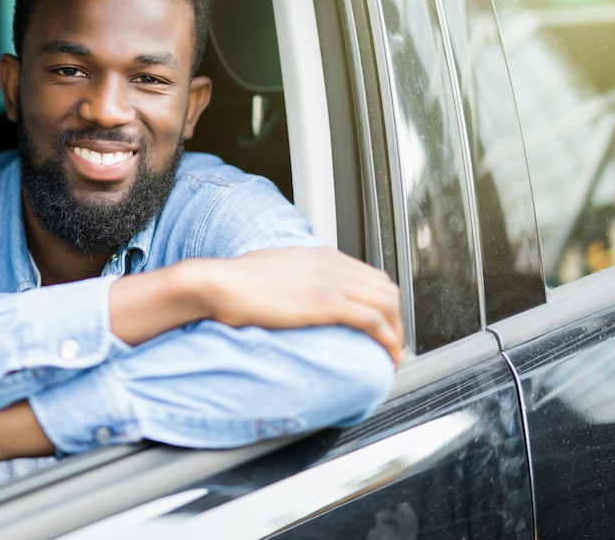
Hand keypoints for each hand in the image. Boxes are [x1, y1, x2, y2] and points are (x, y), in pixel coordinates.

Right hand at [199, 247, 402, 364]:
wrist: (217, 284)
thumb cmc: (234, 283)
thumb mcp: (272, 271)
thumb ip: (292, 278)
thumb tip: (292, 294)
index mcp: (321, 256)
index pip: (372, 277)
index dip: (384, 305)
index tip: (382, 327)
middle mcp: (332, 264)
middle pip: (387, 290)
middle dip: (397, 320)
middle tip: (390, 346)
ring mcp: (330, 281)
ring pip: (388, 305)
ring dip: (397, 334)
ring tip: (391, 358)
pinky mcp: (326, 302)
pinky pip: (374, 321)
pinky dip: (388, 341)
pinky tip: (386, 358)